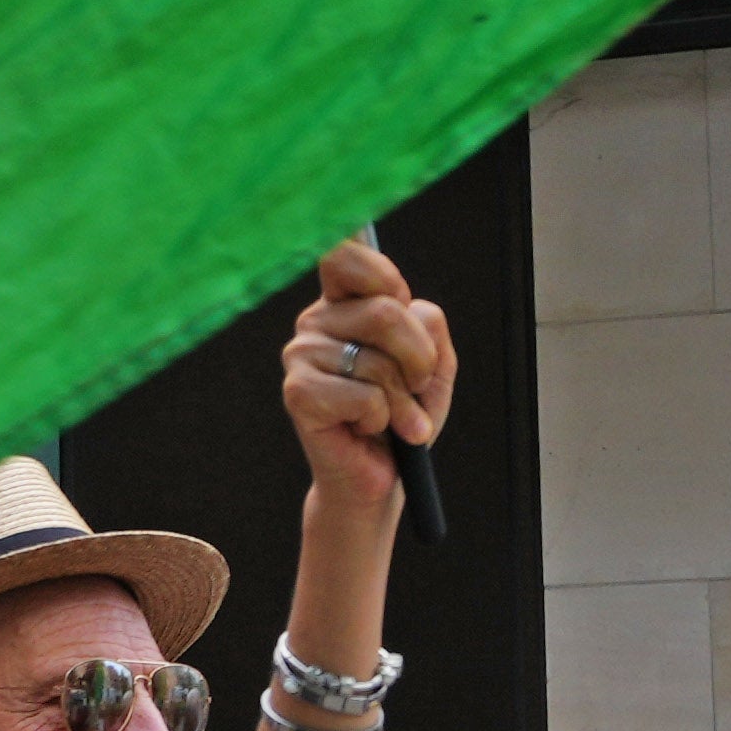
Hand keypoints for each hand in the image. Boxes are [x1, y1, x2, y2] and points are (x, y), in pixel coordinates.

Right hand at [282, 235, 462, 511]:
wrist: (381, 477)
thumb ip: (429, 326)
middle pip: (384, 312)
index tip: (401, 307)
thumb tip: (410, 307)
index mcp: (342, 303)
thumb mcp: (432, 365)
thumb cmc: (403, 416)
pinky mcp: (298, 393)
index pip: (346, 254)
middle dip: (419, 358)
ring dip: (402, 401)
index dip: (385, 277)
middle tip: (416, 388)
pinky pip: (363, 396)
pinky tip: (367, 429)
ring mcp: (301, 355)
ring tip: (396, 420)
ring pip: (377, 361)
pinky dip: (381, 418)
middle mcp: (315, 321)